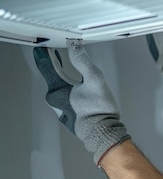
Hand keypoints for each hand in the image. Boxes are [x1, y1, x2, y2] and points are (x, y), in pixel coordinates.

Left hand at [33, 39, 130, 165]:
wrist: (103, 133)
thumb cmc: (99, 110)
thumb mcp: (95, 80)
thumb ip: (83, 61)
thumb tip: (74, 46)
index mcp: (57, 89)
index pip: (46, 64)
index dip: (45, 52)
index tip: (44, 45)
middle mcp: (53, 99)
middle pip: (52, 75)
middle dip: (54, 63)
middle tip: (56, 52)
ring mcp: (59, 108)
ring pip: (58, 86)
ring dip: (61, 76)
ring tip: (64, 67)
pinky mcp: (66, 114)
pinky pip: (63, 95)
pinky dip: (67, 87)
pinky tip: (75, 87)